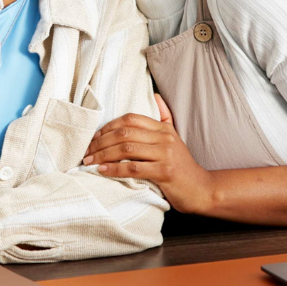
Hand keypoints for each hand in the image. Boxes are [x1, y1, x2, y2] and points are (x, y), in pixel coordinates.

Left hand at [83, 95, 215, 214]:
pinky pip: (133, 168)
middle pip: (124, 133)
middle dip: (100, 142)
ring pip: (126, 149)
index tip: (94, 137)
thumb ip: (164, 117)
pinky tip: (102, 171)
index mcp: (163, 129)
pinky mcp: (164, 172)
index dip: (108, 127)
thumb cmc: (182, 166)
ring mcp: (165, 154)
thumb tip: (156, 96)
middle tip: (86, 152)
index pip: (130, 119)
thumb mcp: (175, 138)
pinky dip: (114, 169)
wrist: (201, 189)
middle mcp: (164, 138)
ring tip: (89, 162)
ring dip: (103, 155)